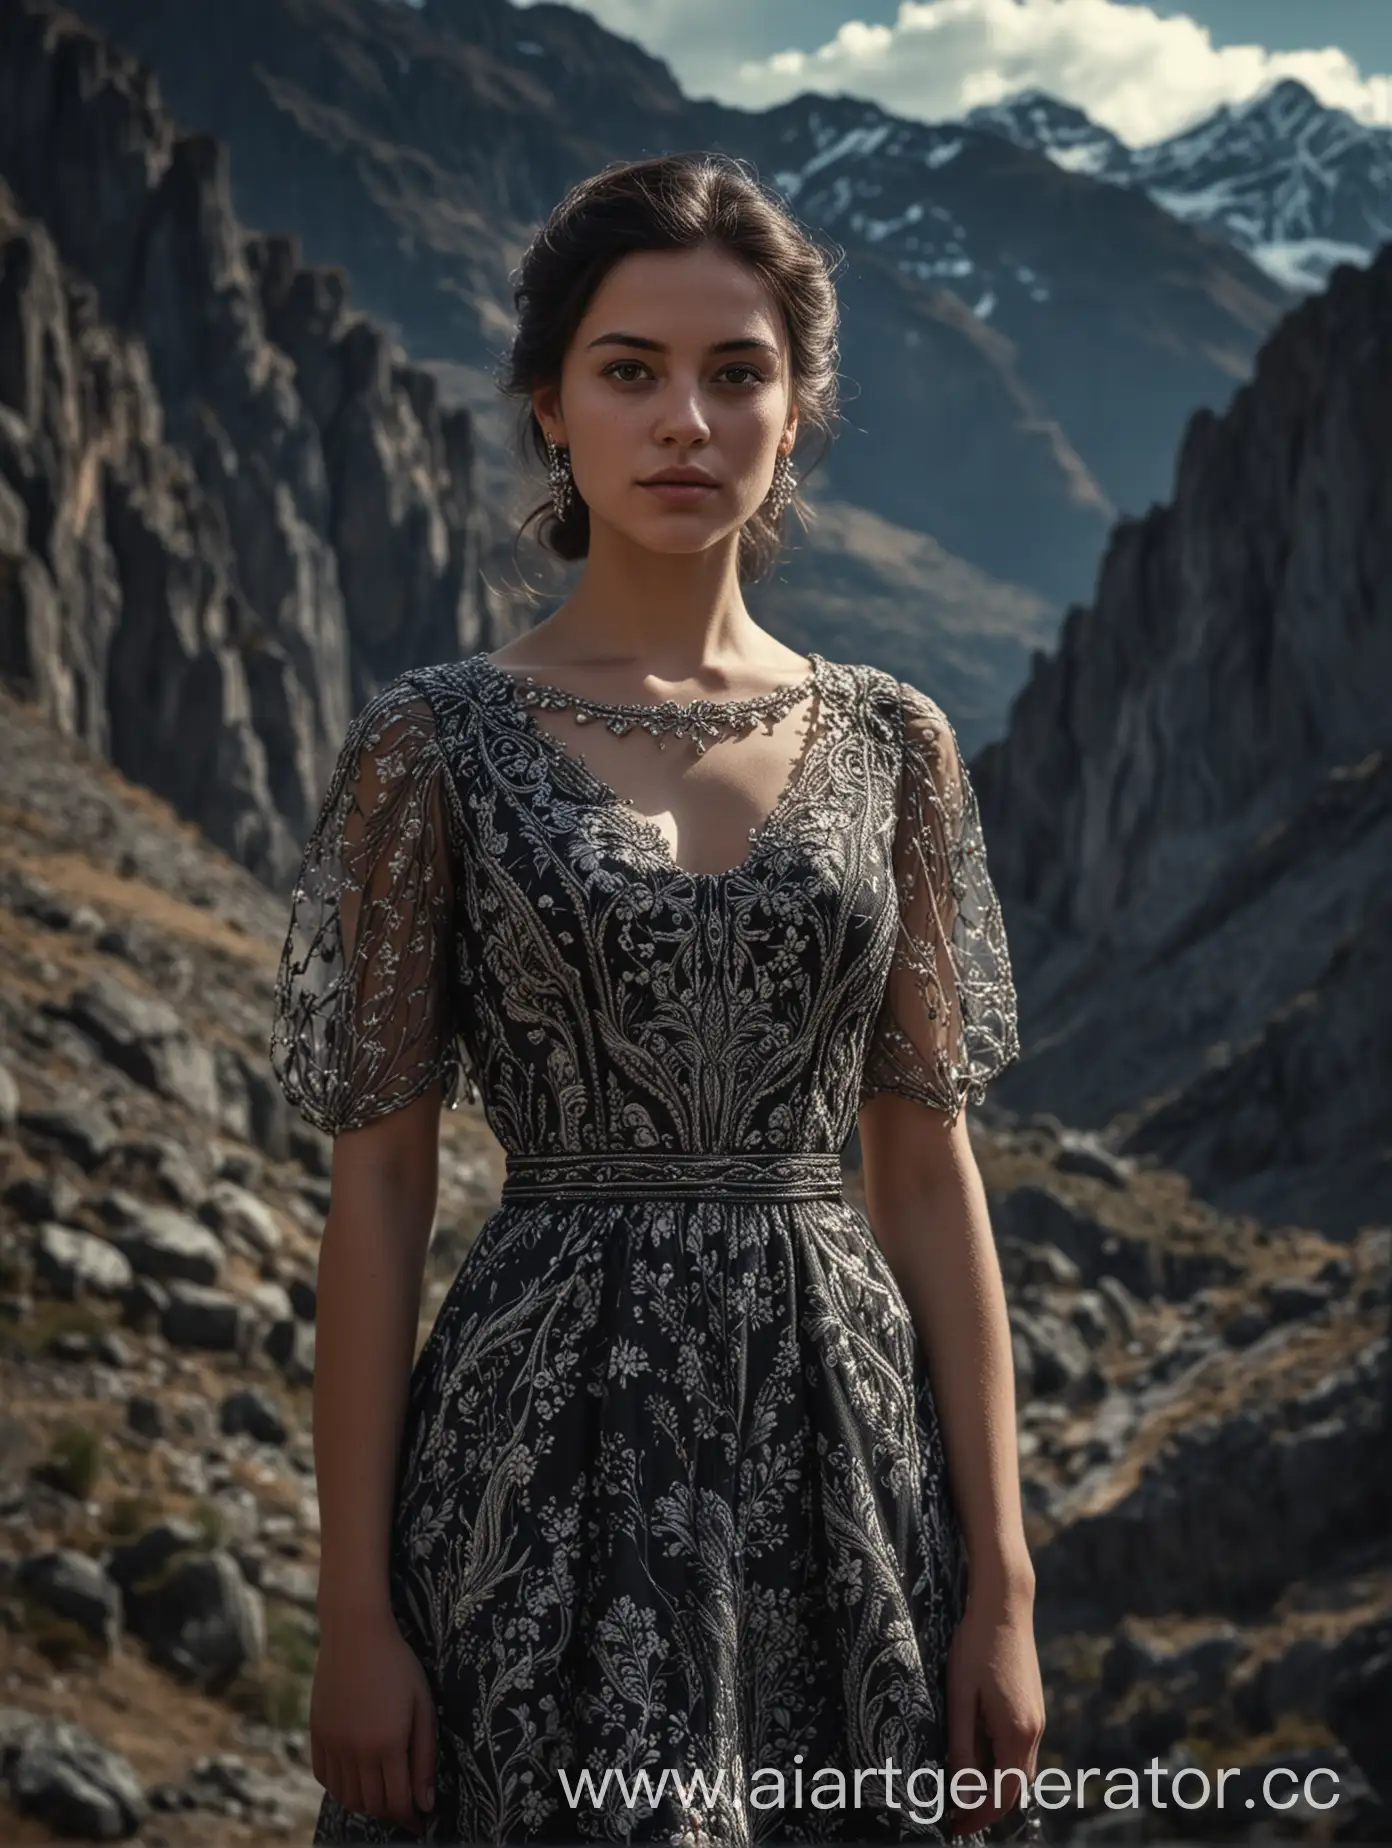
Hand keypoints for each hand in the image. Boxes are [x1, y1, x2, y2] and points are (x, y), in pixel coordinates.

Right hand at [311, 1606, 437, 1833]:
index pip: (398, 1802)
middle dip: (391, 1812)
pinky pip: (325, 1778)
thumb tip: (426, 1802)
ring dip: (366, 1804)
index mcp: (388, 1744)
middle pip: (372, 1805)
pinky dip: (340, 1788)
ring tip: (382, 1793)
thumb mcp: (422, 1706)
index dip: (411, 1818)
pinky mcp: (317, 1734)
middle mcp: (357, 1751)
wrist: (355, 1633)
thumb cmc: (398, 1665)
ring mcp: (333, 1744)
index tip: (421, 1822)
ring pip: (347, 1797)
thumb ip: (425, 1757)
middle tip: (404, 1805)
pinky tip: (356, 1778)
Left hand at [944, 1584, 1044, 1839]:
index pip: (1003, 1794)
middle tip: (955, 1815)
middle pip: (1015, 1788)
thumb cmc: (976, 1647)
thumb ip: (963, 1745)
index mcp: (1017, 1732)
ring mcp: (1036, 1718)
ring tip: (961, 1791)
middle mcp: (1034, 1731)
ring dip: (994, 1786)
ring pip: (1019, 1769)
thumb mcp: (961, 1697)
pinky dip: (1000, 1764)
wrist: (1005, 1606)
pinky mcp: (1032, 1707)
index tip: (954, 1826)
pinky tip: (976, 1758)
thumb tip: (961, 1789)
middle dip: (987, 1807)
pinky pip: (1019, 1749)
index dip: (979, 1814)